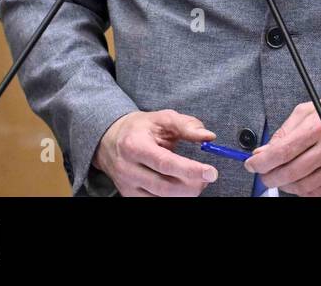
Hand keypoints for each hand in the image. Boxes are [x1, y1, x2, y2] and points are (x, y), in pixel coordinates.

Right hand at [93, 109, 218, 196]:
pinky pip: (154, 202)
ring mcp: (127, 185)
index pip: (166, 163)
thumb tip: (209, 137)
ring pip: (160, 197)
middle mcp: (128, 169)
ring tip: (197, 181)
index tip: (211, 172)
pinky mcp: (129, 195)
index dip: (190, 170)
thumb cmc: (140, 128)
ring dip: (185, 193)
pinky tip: (182, 186)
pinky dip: (173, 197)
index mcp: (135, 146)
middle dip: (192, 185)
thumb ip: (187, 125)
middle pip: (164, 186)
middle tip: (208, 177)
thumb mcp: (163, 118)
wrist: (109, 140)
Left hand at [245, 92, 320, 195]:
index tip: (251, 163)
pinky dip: (300, 189)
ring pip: (299, 185)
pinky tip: (297, 180)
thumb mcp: (312, 108)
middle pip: (288, 172)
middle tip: (262, 171)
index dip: (261, 161)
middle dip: (268, 175)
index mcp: (318, 126)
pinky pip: (314, 192)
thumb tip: (265, 149)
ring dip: (283, 183)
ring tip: (280, 174)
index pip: (281, 151)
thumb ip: (286, 129)